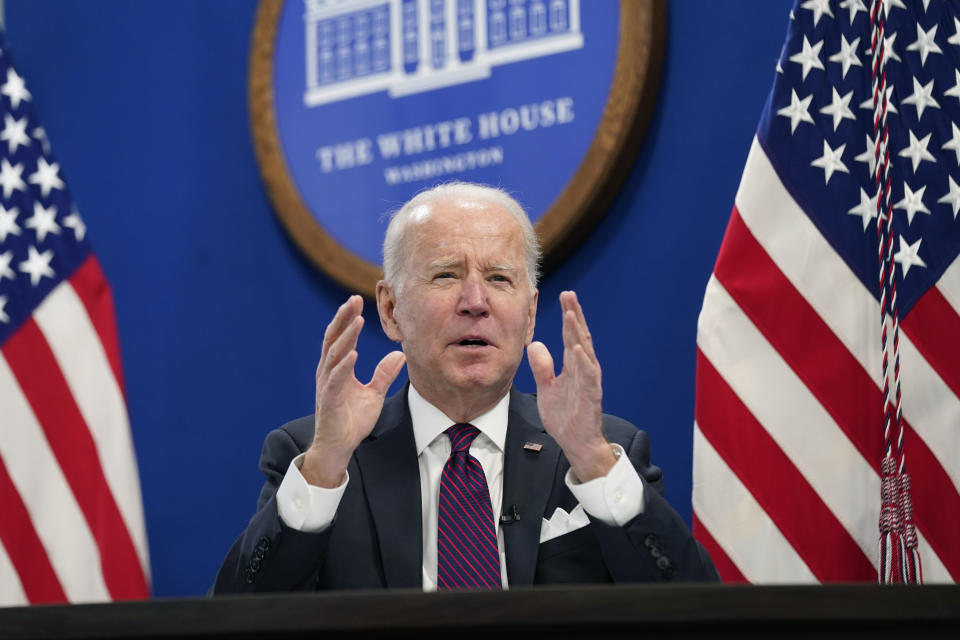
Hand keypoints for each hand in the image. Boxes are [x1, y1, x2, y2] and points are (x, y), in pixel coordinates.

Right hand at [302, 295, 405, 487]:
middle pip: (334, 338)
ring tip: (356, 319)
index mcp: (337, 368)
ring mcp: (327, 385)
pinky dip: (344, 365)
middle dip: (344, 318)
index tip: (358, 299)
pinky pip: (335, 379)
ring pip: (334, 354)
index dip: (348, 318)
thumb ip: (383, 374)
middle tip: (354, 299)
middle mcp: (328, 372)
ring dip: (345, 336)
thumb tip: (399, 355)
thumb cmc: (352, 420)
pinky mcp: (329, 400)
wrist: (339, 447)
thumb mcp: (373, 393)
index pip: (341, 336)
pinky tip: (352, 352)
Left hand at [527, 291, 615, 481]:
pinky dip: (584, 361)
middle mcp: (583, 368)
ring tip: (571, 314)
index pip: (571, 335)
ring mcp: (588, 381)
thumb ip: (542, 366)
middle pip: (579, 336)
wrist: (576, 443)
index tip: (564, 295)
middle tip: (569, 294)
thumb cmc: (565, 416)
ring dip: (578, 333)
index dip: (568, 315)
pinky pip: (588, 376)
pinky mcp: (591, 395)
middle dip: (574, 315)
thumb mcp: (547, 387)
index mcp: (573, 365)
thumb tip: (535, 344)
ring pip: (584, 351)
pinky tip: (577, 348)